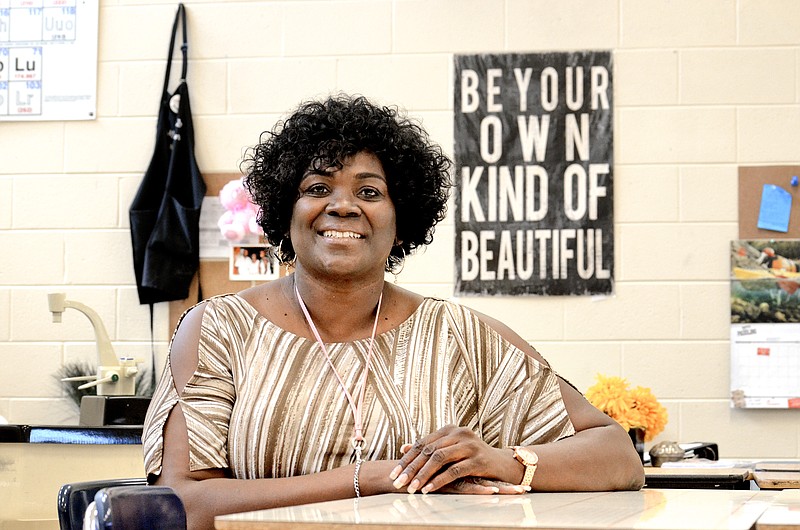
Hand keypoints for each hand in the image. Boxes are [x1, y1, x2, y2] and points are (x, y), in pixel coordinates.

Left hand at [388, 425, 526, 494]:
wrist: (504, 465)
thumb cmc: (474, 458)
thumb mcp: (452, 450)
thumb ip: (431, 448)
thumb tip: (405, 449)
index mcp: (450, 429)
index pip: (423, 443)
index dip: (407, 459)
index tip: (393, 473)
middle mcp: (459, 433)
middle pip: (429, 451)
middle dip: (411, 468)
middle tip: (397, 482)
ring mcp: (470, 445)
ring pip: (439, 459)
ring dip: (423, 475)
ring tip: (411, 488)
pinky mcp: (478, 460)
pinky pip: (454, 471)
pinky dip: (439, 481)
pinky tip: (428, 489)